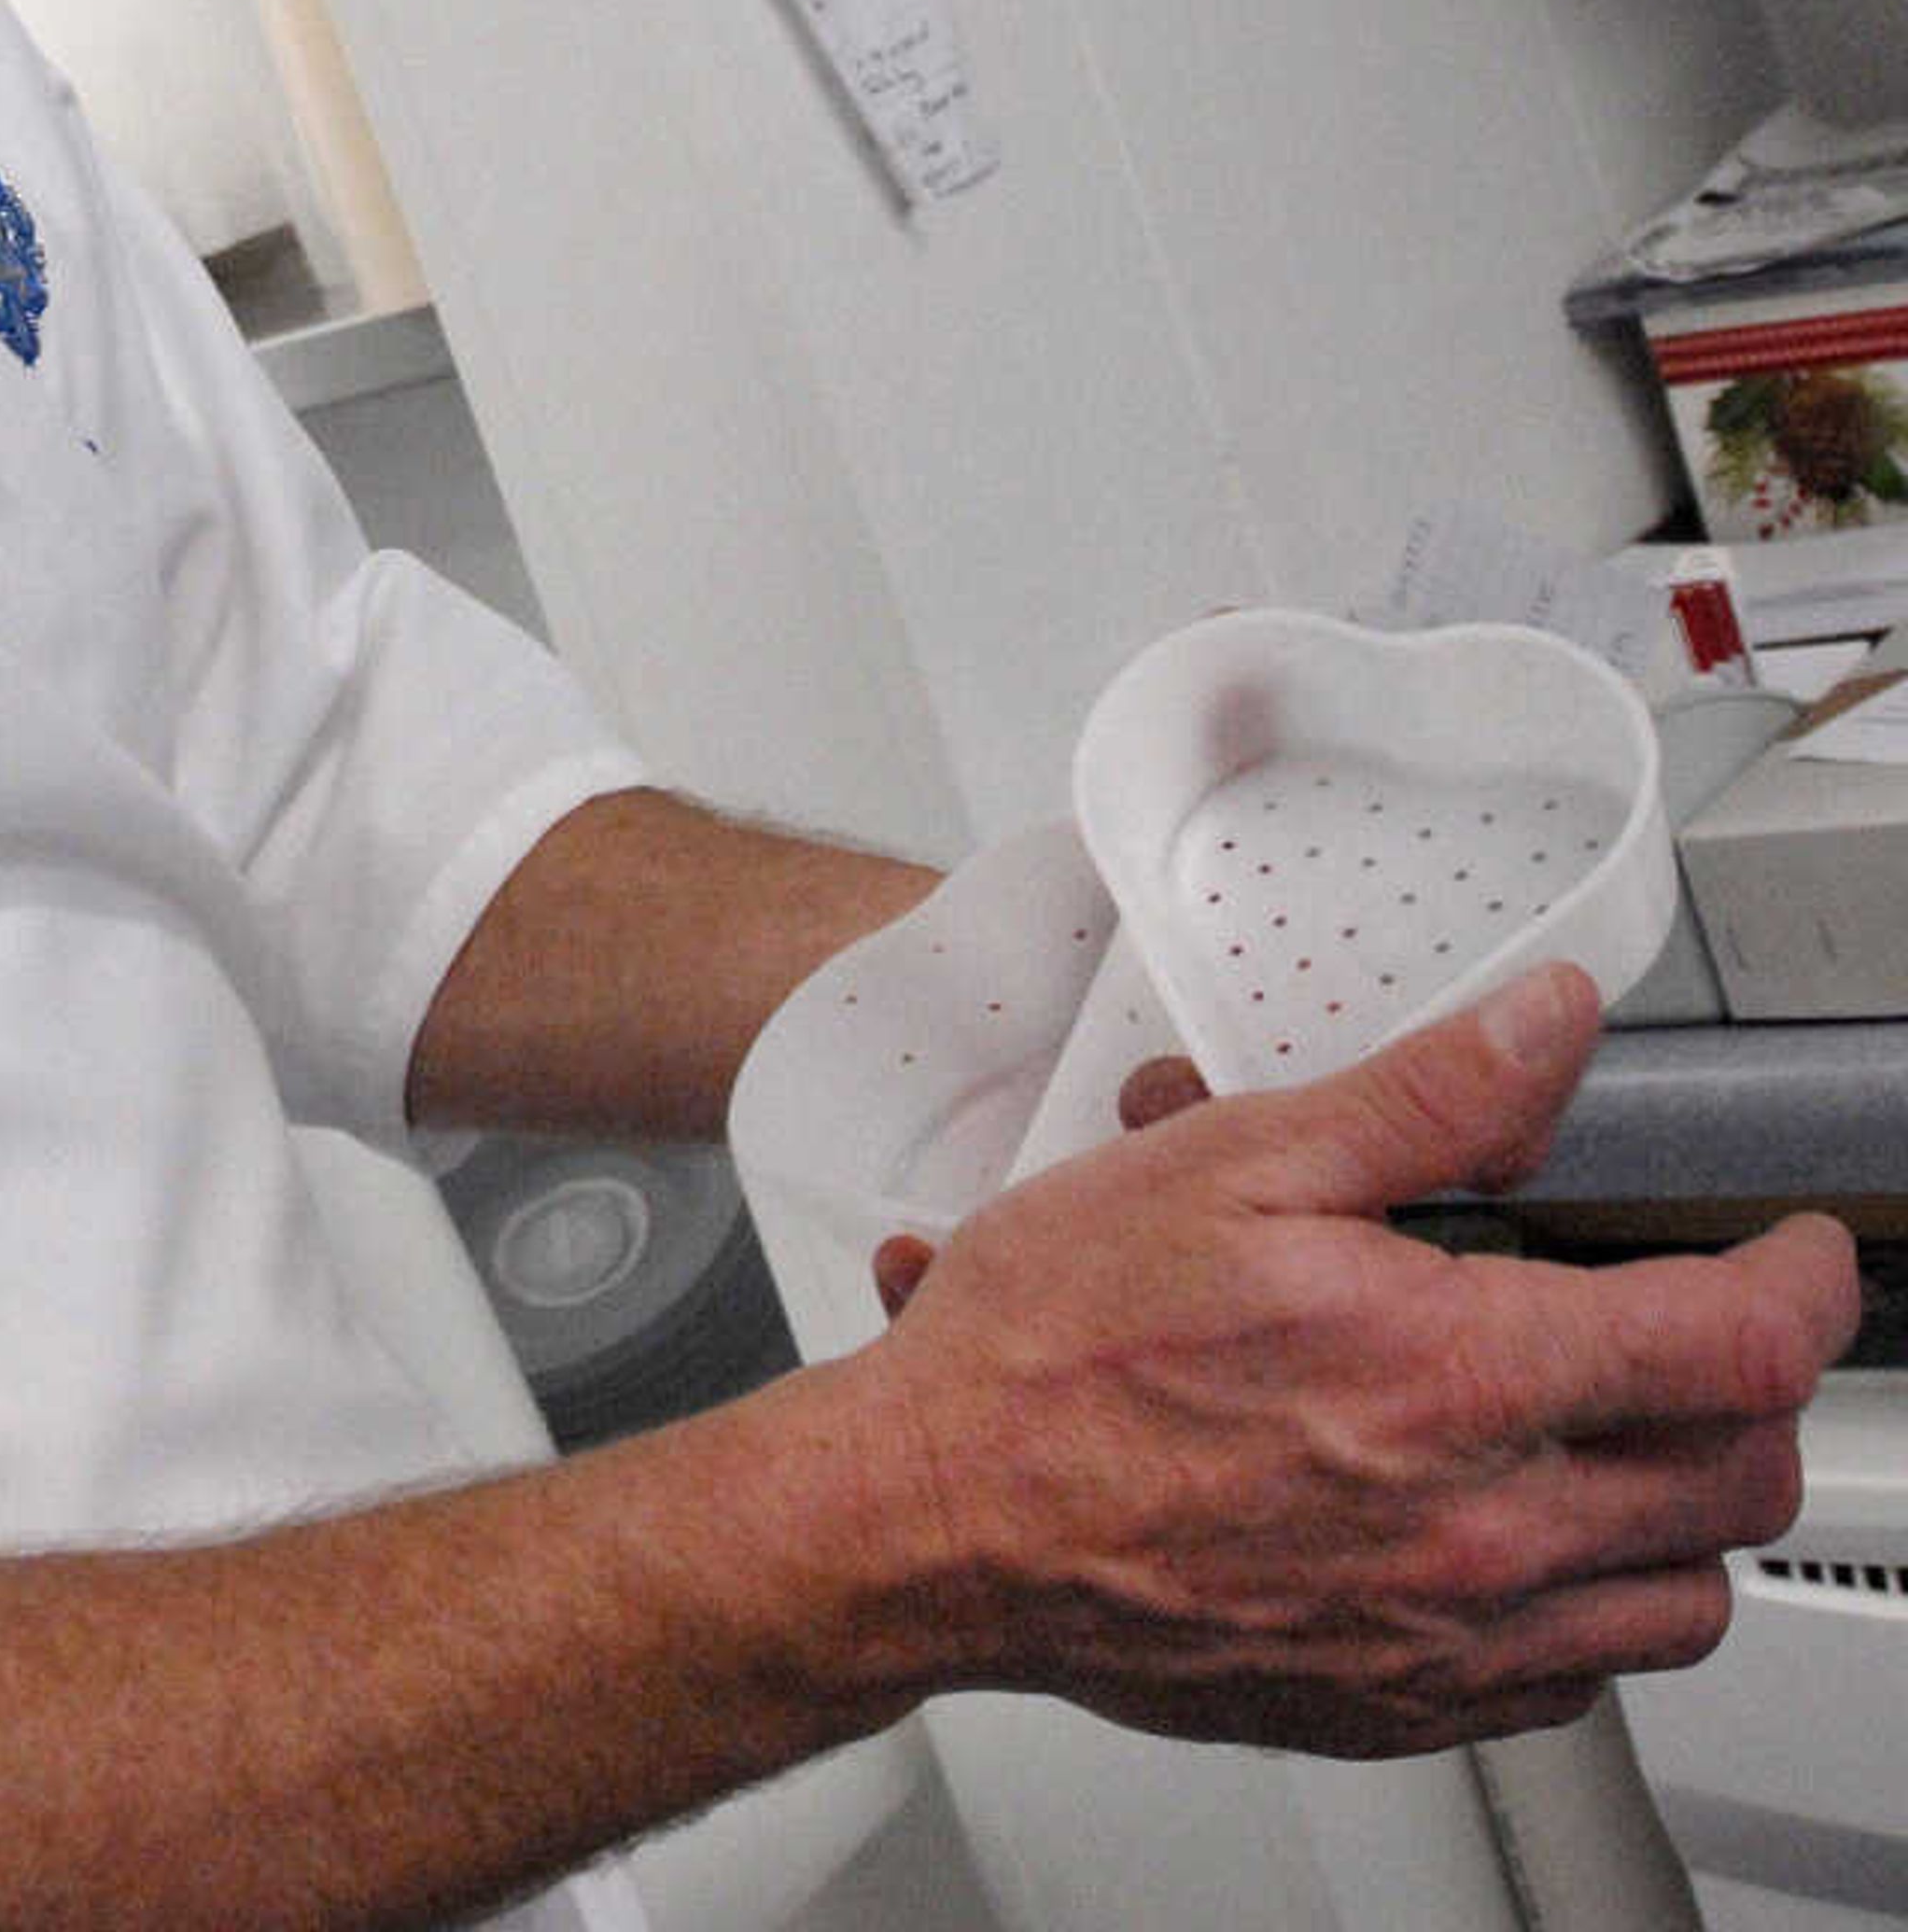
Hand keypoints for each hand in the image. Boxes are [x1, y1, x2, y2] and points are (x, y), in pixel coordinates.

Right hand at [849, 963, 1859, 1756]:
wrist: (939, 1518)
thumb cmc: (1053, 1350)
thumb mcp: (1229, 1164)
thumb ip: (1422, 1099)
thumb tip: (1548, 1030)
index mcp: (1448, 1376)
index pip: (1732, 1345)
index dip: (1799, 1282)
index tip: (1791, 1251)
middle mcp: (1478, 1531)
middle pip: (1738, 1479)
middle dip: (1747, 1389)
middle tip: (1688, 1325)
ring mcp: (1448, 1639)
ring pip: (1681, 1600)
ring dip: (1679, 1506)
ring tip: (1603, 1430)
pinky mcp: (1401, 1707)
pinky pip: (1576, 1682)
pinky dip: (1584, 1606)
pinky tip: (1501, 1528)